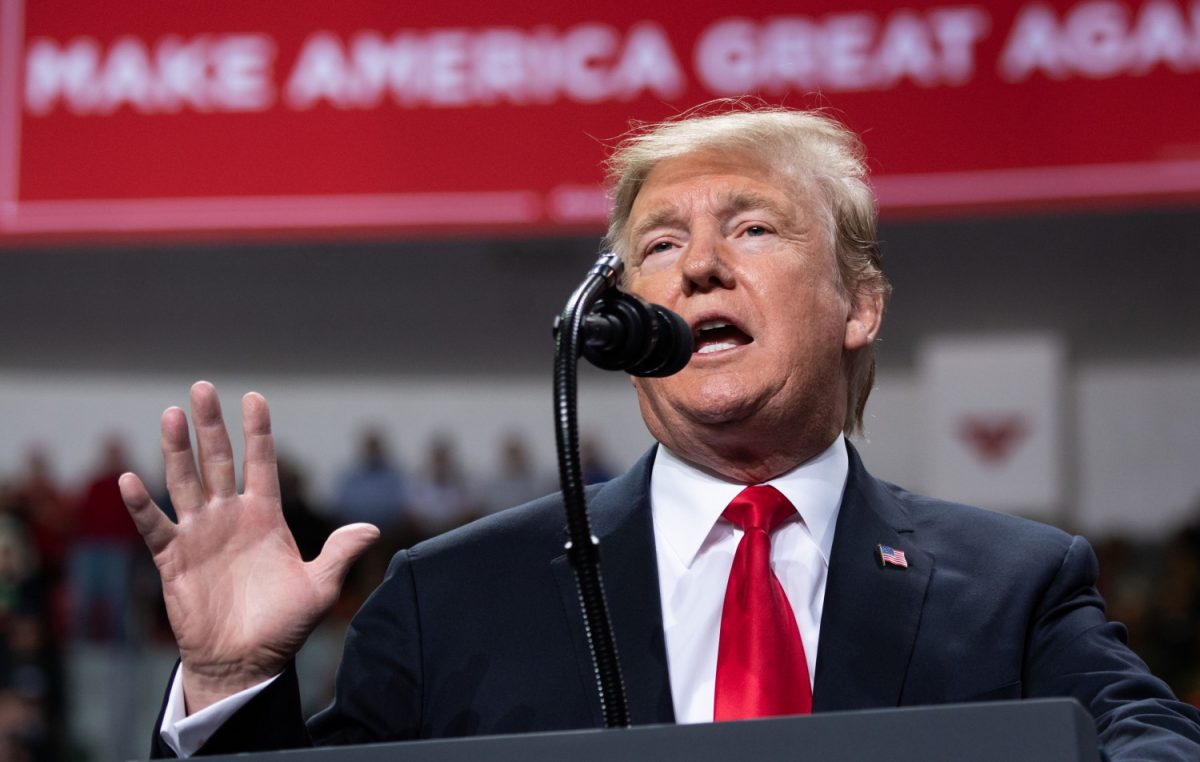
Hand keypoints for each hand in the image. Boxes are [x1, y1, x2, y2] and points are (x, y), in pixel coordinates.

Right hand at [120, 381, 378, 713]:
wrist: (245, 661)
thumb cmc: (283, 625)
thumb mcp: (320, 588)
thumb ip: (340, 554)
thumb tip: (372, 529)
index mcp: (265, 517)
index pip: (261, 463)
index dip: (258, 431)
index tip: (254, 397)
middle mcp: (230, 517)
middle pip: (218, 461)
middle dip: (211, 426)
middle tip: (202, 388)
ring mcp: (200, 535)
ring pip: (185, 482)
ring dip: (176, 450)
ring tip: (171, 415)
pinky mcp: (174, 559)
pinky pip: (156, 527)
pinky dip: (142, 505)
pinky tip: (130, 479)